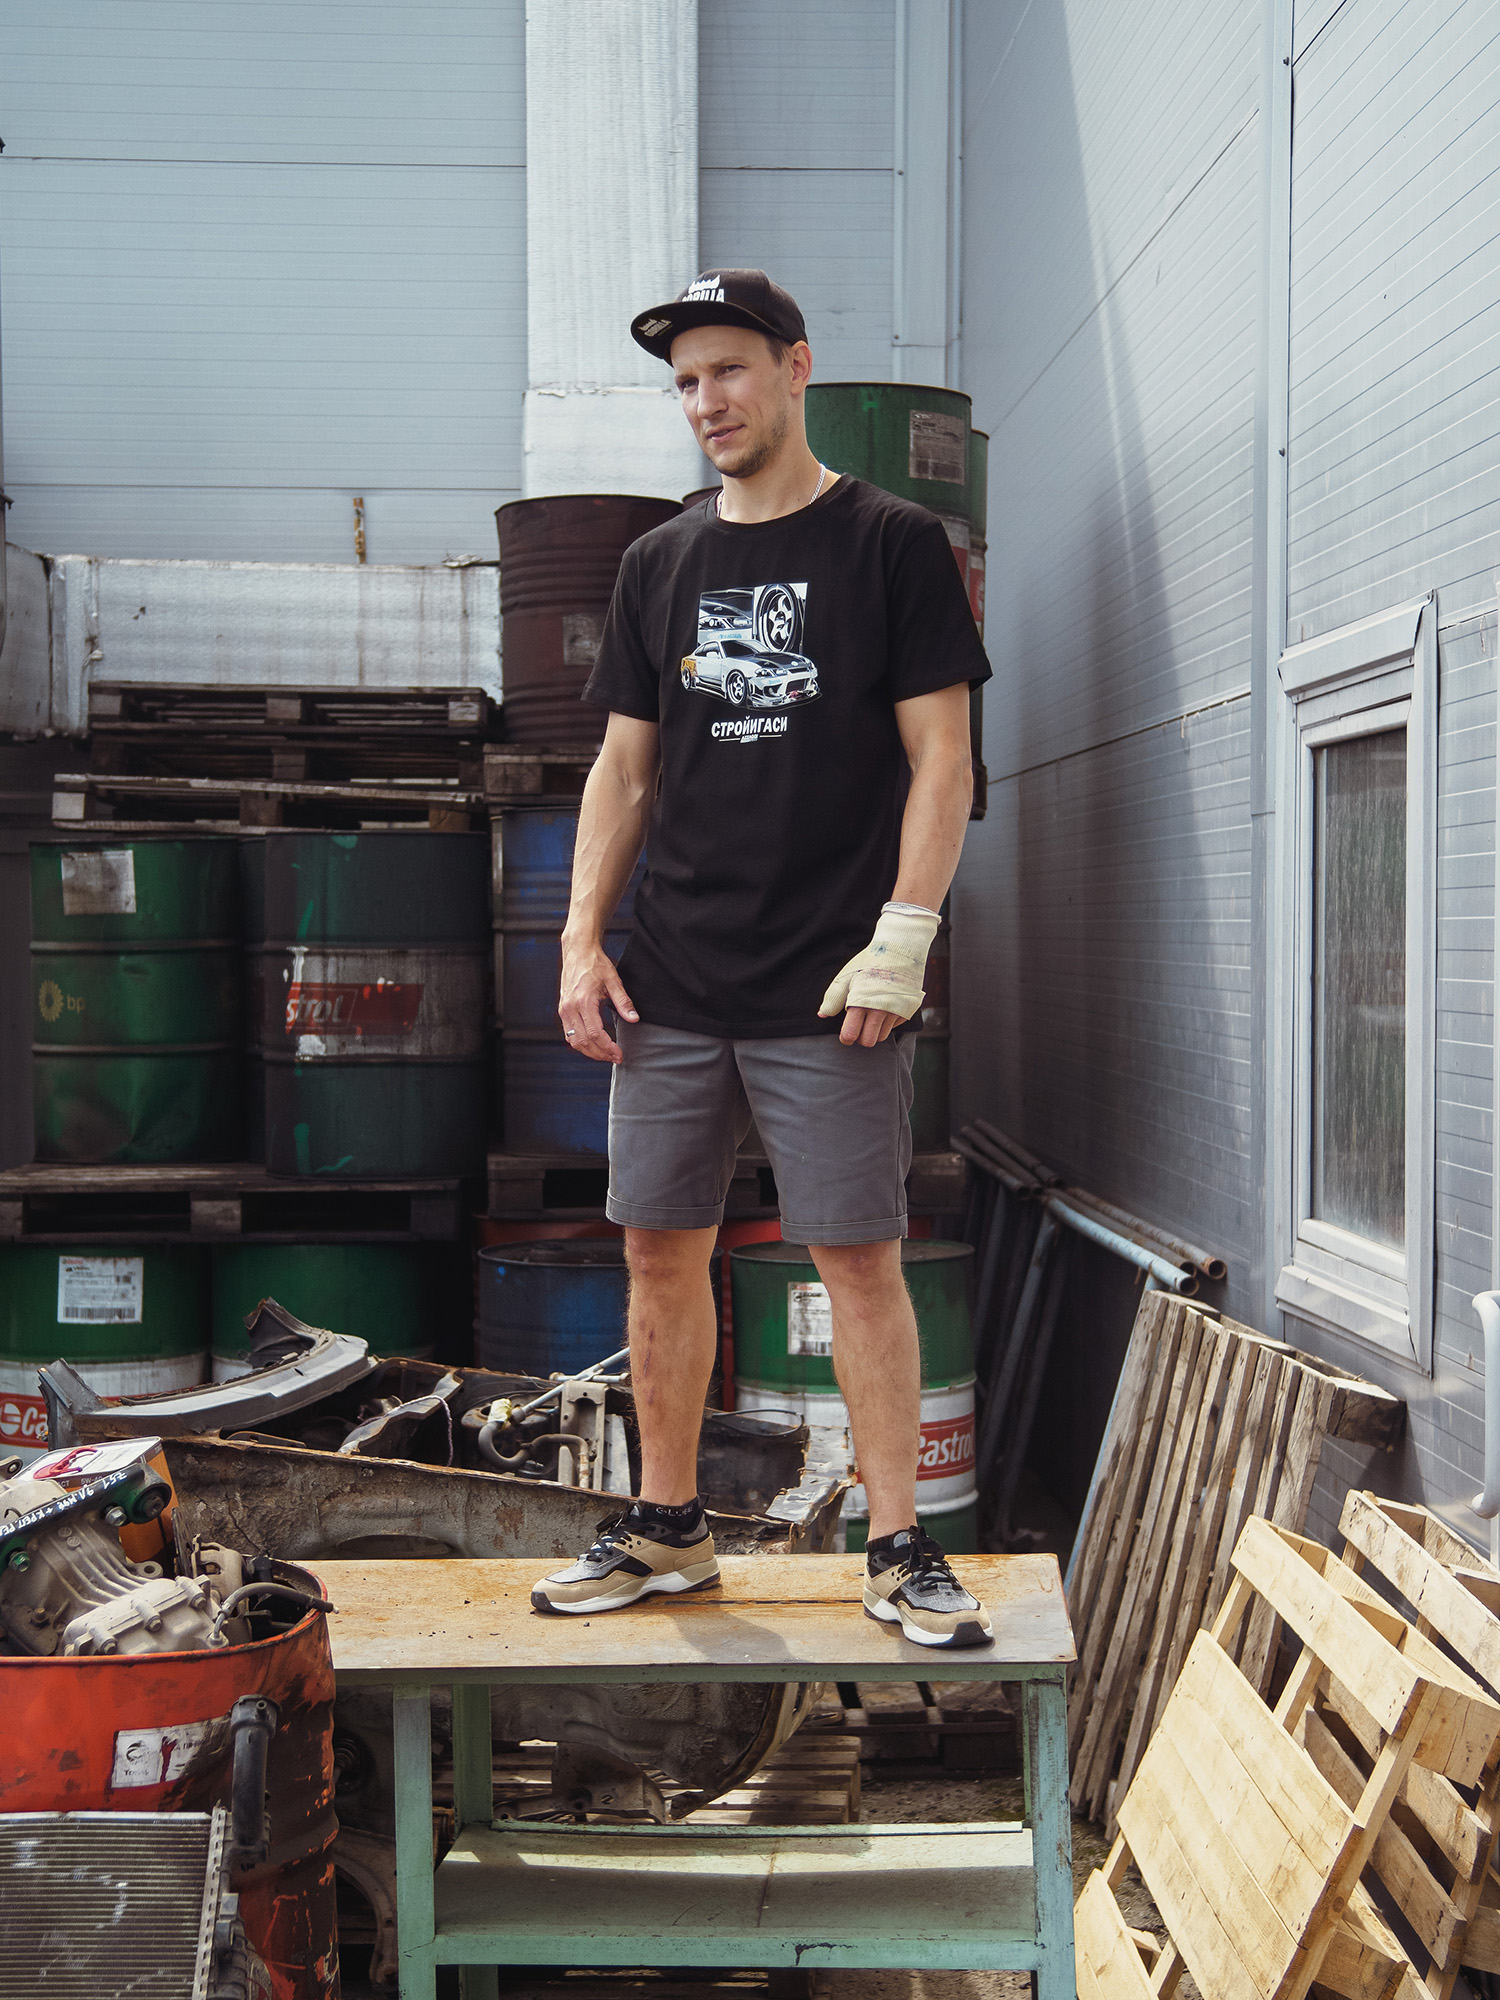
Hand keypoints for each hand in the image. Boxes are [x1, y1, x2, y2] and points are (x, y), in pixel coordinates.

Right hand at [559, 942, 637, 1063]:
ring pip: (574, 1041)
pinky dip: (581, 1044)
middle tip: (616, 1058)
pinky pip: (569, 1034)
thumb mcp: (614, 981)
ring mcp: (564, 1010)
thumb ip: (624, 1002)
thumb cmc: (595, 964)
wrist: (578, 952)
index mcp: (583, 1001)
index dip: (608, 1047)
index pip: (595, 1034)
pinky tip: (594, 1045)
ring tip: (606, 1055)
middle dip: (600, 1054)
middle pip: (583, 1041)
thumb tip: (634, 1018)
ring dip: (590, 1052)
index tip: (619, 1053)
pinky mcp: (562, 1010)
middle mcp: (570, 1008)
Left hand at [818, 904, 939, 1048]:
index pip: (850, 1034)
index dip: (846, 1037)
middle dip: (861, 1037)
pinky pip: (895, 1026)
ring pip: (882, 1037)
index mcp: (860, 1002)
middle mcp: (880, 1010)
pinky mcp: (908, 1009)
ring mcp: (896, 1011)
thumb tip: (822, 1015)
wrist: (900, 949)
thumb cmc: (869, 962)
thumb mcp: (846, 976)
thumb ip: (833, 997)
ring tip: (871, 1015)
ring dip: (875, 1031)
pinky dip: (888, 1021)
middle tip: (858, 1027)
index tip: (846, 1034)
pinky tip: (885, 1006)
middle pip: (868, 1042)